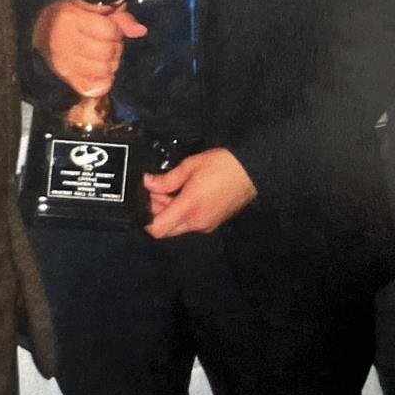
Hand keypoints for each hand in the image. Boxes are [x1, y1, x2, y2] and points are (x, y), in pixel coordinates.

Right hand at [32, 0, 145, 97]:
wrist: (36, 31)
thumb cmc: (67, 16)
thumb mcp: (89, 6)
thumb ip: (117, 15)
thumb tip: (141, 30)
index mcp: (71, 19)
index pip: (109, 30)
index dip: (116, 30)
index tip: (110, 29)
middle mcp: (66, 42)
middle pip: (108, 52)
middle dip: (115, 48)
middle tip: (108, 44)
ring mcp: (65, 63)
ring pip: (104, 70)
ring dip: (110, 64)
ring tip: (103, 57)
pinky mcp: (66, 78)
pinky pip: (94, 87)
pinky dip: (103, 81)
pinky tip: (100, 72)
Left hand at [143, 149, 257, 237]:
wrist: (252, 170)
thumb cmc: (222, 165)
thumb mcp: (190, 166)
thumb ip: (166, 179)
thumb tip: (148, 183)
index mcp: (188, 208)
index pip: (157, 229)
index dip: (144, 219)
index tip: (142, 203)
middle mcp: (196, 223)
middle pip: (166, 229)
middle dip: (156, 212)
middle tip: (155, 190)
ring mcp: (206, 225)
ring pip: (177, 226)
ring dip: (169, 211)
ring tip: (170, 188)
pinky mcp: (213, 223)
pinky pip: (190, 223)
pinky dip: (182, 212)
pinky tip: (184, 194)